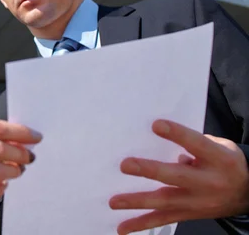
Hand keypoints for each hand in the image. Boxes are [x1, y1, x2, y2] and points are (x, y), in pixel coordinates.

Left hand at [110, 119, 248, 234]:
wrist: (248, 193)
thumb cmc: (226, 162)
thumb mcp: (219, 146)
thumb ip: (192, 144)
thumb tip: (160, 144)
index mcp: (219, 159)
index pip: (196, 144)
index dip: (177, 134)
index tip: (156, 125)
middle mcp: (209, 182)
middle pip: (176, 176)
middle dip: (149, 170)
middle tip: (125, 165)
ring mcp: (198, 202)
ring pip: (165, 201)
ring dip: (137, 201)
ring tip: (114, 201)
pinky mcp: (189, 214)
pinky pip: (163, 220)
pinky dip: (141, 224)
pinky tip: (122, 227)